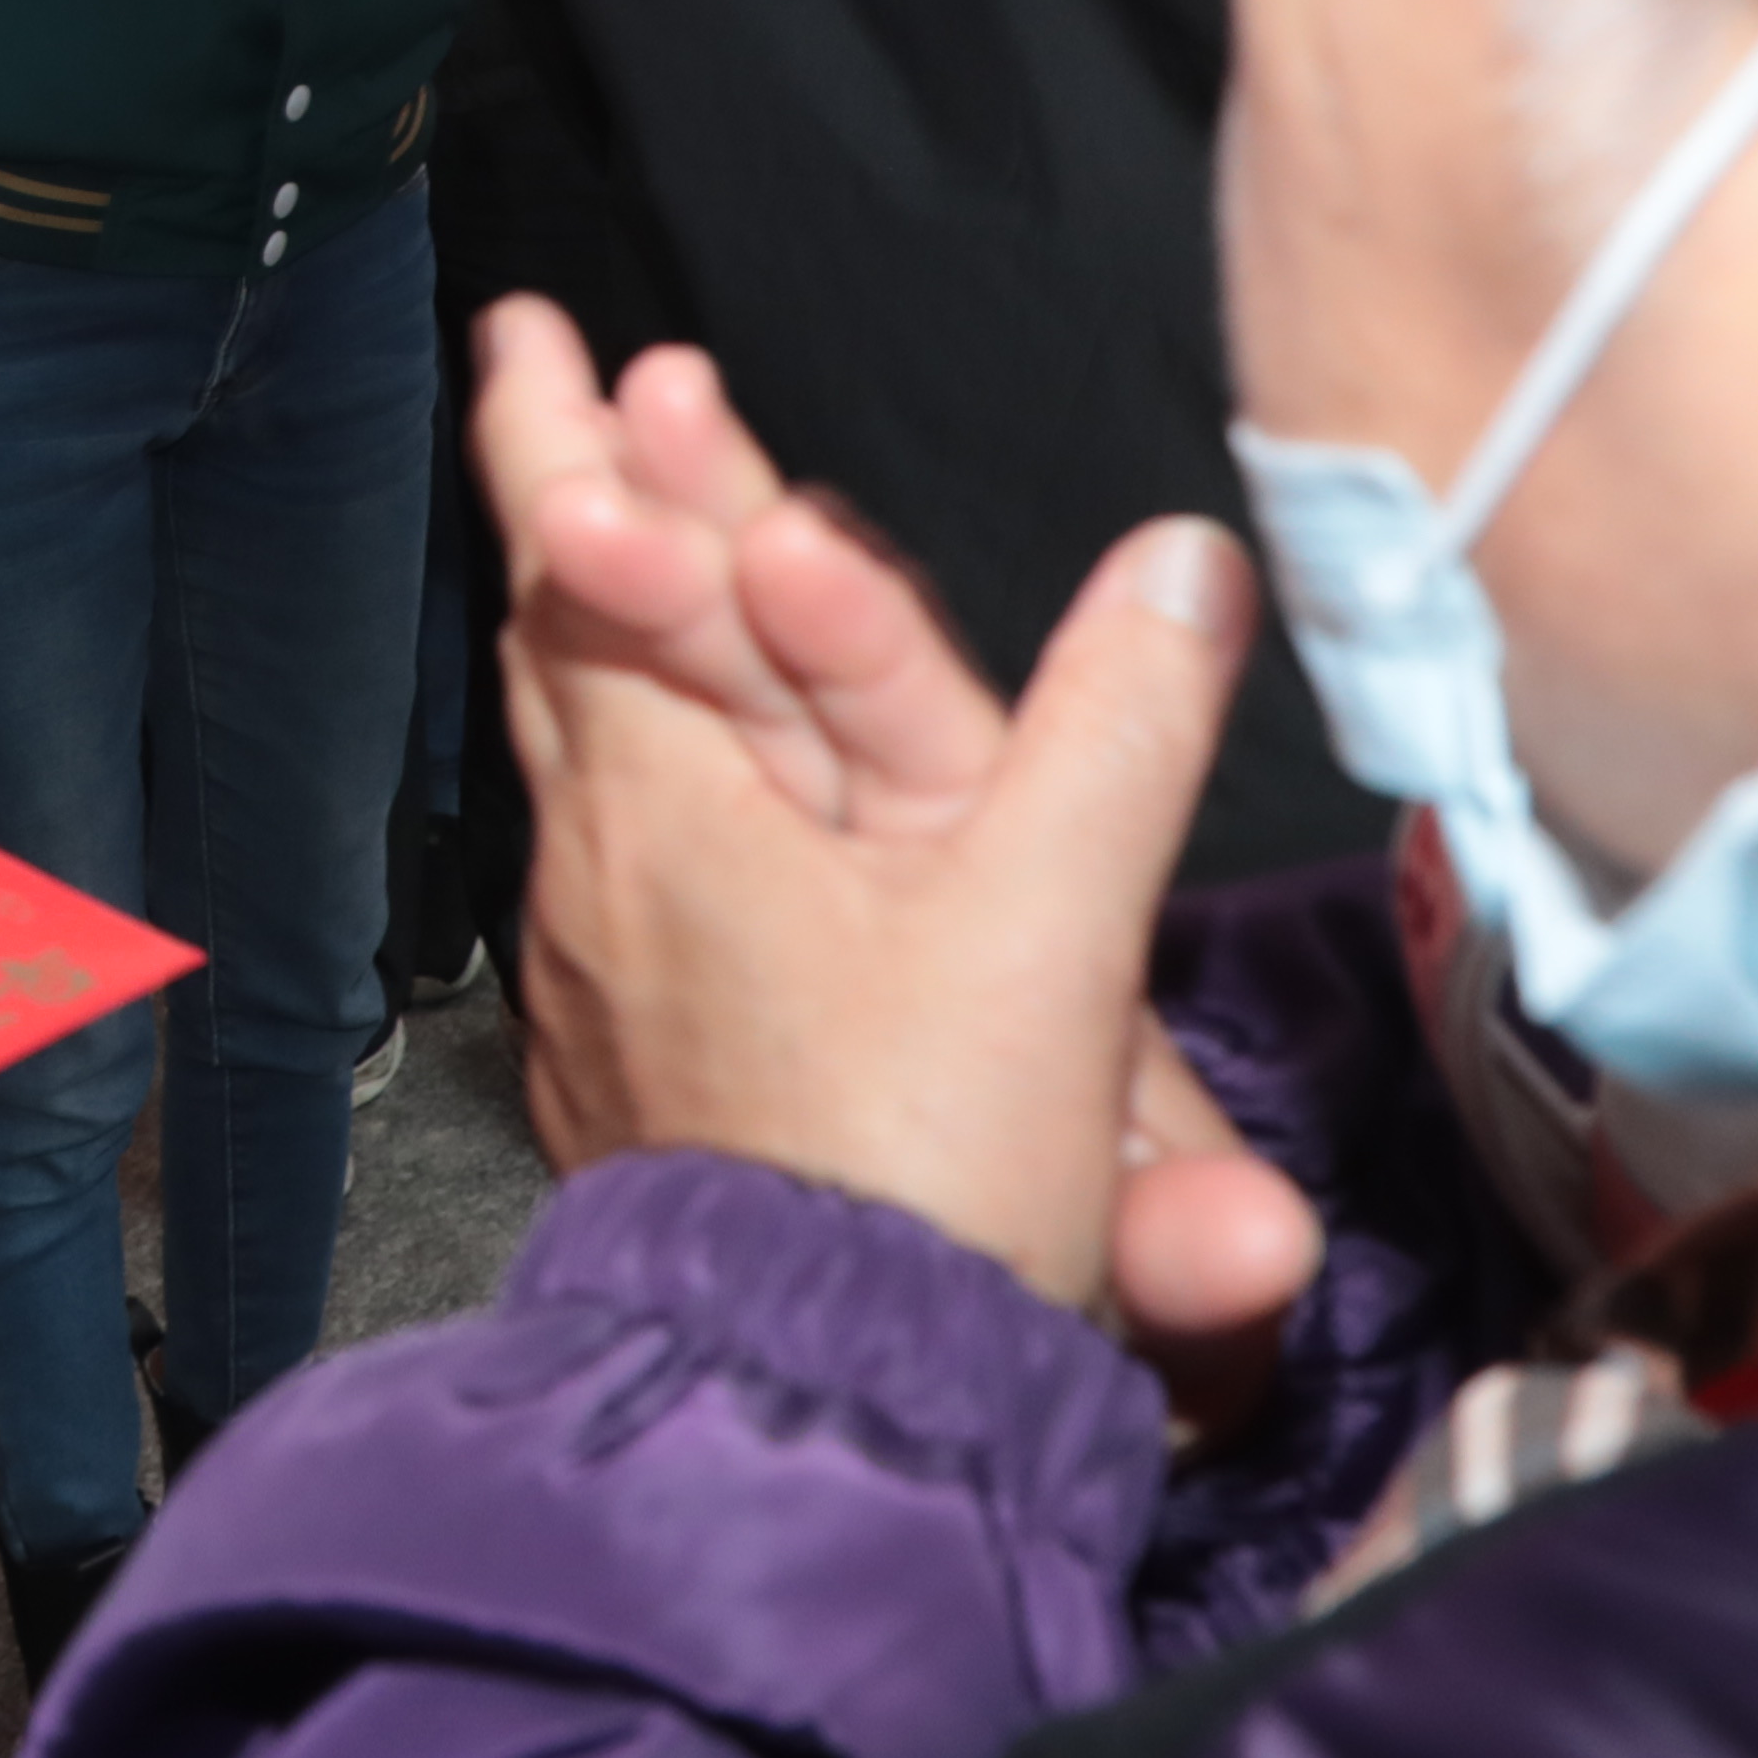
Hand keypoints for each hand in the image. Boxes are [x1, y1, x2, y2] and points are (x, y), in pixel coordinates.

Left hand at [476, 300, 1297, 1325]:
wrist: (827, 1407)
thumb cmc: (912, 1186)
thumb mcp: (1046, 940)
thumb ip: (1117, 737)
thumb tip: (1189, 568)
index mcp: (678, 808)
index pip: (613, 577)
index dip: (607, 450)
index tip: (576, 349)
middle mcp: (617, 868)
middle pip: (591, 635)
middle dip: (597, 488)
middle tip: (567, 368)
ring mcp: (624, 963)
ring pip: (602, 743)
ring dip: (621, 611)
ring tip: (622, 499)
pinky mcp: (659, 1051)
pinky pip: (638, 859)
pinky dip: (656, 761)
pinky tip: (669, 743)